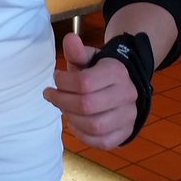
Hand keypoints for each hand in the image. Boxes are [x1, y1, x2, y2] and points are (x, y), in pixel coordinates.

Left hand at [43, 31, 137, 148]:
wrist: (126, 85)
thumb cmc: (100, 72)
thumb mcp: (88, 58)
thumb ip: (77, 52)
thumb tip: (69, 39)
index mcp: (117, 72)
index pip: (84, 82)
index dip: (63, 83)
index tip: (55, 79)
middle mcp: (127, 95)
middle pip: (87, 106)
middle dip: (62, 101)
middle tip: (51, 96)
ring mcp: (128, 116)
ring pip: (94, 126)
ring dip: (71, 118)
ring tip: (63, 108)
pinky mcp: (125, 133)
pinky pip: (101, 141)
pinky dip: (83, 134)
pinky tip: (74, 123)